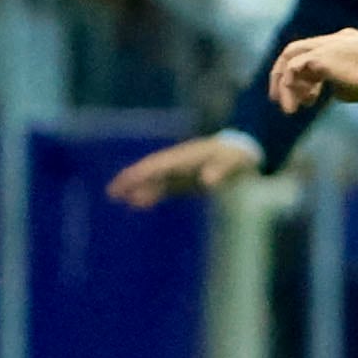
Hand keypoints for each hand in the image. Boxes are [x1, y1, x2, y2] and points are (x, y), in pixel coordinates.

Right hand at [105, 134, 256, 207]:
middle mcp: (179, 164)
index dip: (142, 173)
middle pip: (150, 172)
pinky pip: (165, 189)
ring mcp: (182, 172)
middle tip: (112, 192)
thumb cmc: (238, 156)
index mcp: (186, 157)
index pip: (159, 166)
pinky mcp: (187, 181)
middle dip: (132, 180)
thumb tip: (207, 181)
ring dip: (139, 190)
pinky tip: (140, 204)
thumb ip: (221, 170)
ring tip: (121, 200)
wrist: (245, 153)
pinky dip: (152, 195)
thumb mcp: (233, 162)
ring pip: (155, 182)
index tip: (127, 180)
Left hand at [270, 31, 357, 112]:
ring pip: (290, 56)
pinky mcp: (319, 56)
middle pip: (298, 51)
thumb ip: (349, 85)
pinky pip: (291, 69)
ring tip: (287, 109)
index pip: (318, 54)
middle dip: (288, 77)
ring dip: (284, 84)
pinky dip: (287, 89)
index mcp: (347, 43)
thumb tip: (335, 93)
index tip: (311, 99)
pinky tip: (292, 108)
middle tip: (284, 100)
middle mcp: (334, 40)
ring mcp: (326, 45)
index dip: (309, 78)